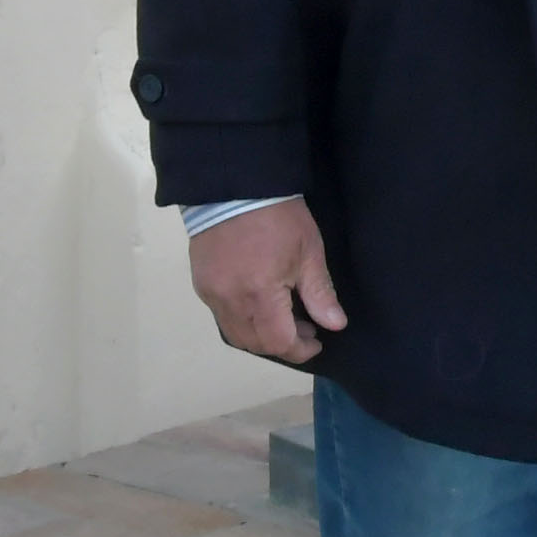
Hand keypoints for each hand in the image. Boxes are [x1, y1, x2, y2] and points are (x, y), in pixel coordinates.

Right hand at [190, 205, 346, 365]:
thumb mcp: (308, 251)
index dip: (300, 350)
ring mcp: (211, 294)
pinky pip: (222, 317)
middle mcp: (230, 301)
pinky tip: (258, 305)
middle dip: (282, 343)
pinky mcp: (201, 284)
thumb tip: (335, 325)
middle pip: (255, 344)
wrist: (234, 186)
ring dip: (260, 336)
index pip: (278, 342)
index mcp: (259, 294)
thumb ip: (320, 293)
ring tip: (283, 319)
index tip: (317, 342)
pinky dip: (242, 321)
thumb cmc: (279, 216)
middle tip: (305, 328)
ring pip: (235, 334)